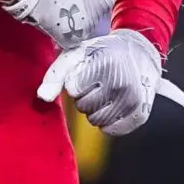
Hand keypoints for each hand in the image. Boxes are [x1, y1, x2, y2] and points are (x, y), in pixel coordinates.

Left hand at [35, 29, 183, 135]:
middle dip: (85, 96)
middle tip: (96, 82)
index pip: (73, 89)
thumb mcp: (78, 53)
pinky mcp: (140, 115)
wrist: (141, 53)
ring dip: (95, 110)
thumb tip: (42, 97)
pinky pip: (111, 130)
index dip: (75, 82)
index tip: (86, 72)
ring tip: (105, 92)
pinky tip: (114, 105)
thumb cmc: (103, 53)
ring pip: (96, 120)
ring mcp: (132, 101)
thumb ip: (57, 74)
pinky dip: (108, 121)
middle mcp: (121, 83)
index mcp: (105, 64)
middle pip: (84, 106)